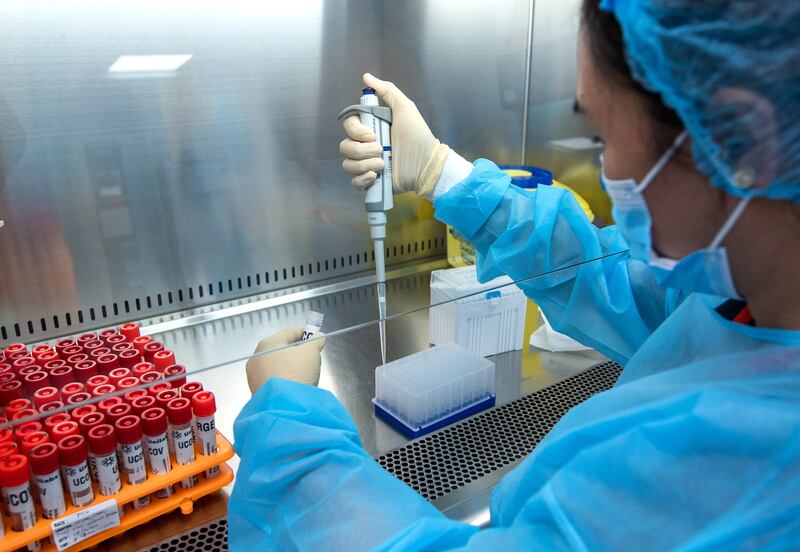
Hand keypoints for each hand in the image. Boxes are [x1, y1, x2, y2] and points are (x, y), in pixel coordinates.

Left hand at [245, 328, 324, 393]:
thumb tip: (318, 337)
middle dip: (297, 352)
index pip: (289, 332)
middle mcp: (257, 357)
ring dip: (290, 366)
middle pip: (281, 349)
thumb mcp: (311, 353)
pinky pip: (273, 379)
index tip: (314, 337)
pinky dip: (284, 379)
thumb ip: (316, 341)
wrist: (285, 405)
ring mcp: (254, 375)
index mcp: (268, 343)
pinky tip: (295, 385)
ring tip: (304, 373)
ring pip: (276, 365)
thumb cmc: (296, 374)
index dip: (305, 333)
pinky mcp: (257, 390)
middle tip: (311, 356)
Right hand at [340, 73, 449, 195]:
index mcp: (371, 128)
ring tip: (383, 164)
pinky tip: (376, 176)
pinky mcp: (372, 182)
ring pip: (347, 165)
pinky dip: (362, 181)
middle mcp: (366, 146)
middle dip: (361, 150)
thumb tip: (366, 77)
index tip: (372, 134)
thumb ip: (387, 91)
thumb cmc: (417, 135)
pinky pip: (354, 183)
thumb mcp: (404, 108)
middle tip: (381, 150)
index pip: (348, 126)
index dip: (355, 131)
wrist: (426, 163)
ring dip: (364, 165)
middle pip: (344, 147)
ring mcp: (367, 164)